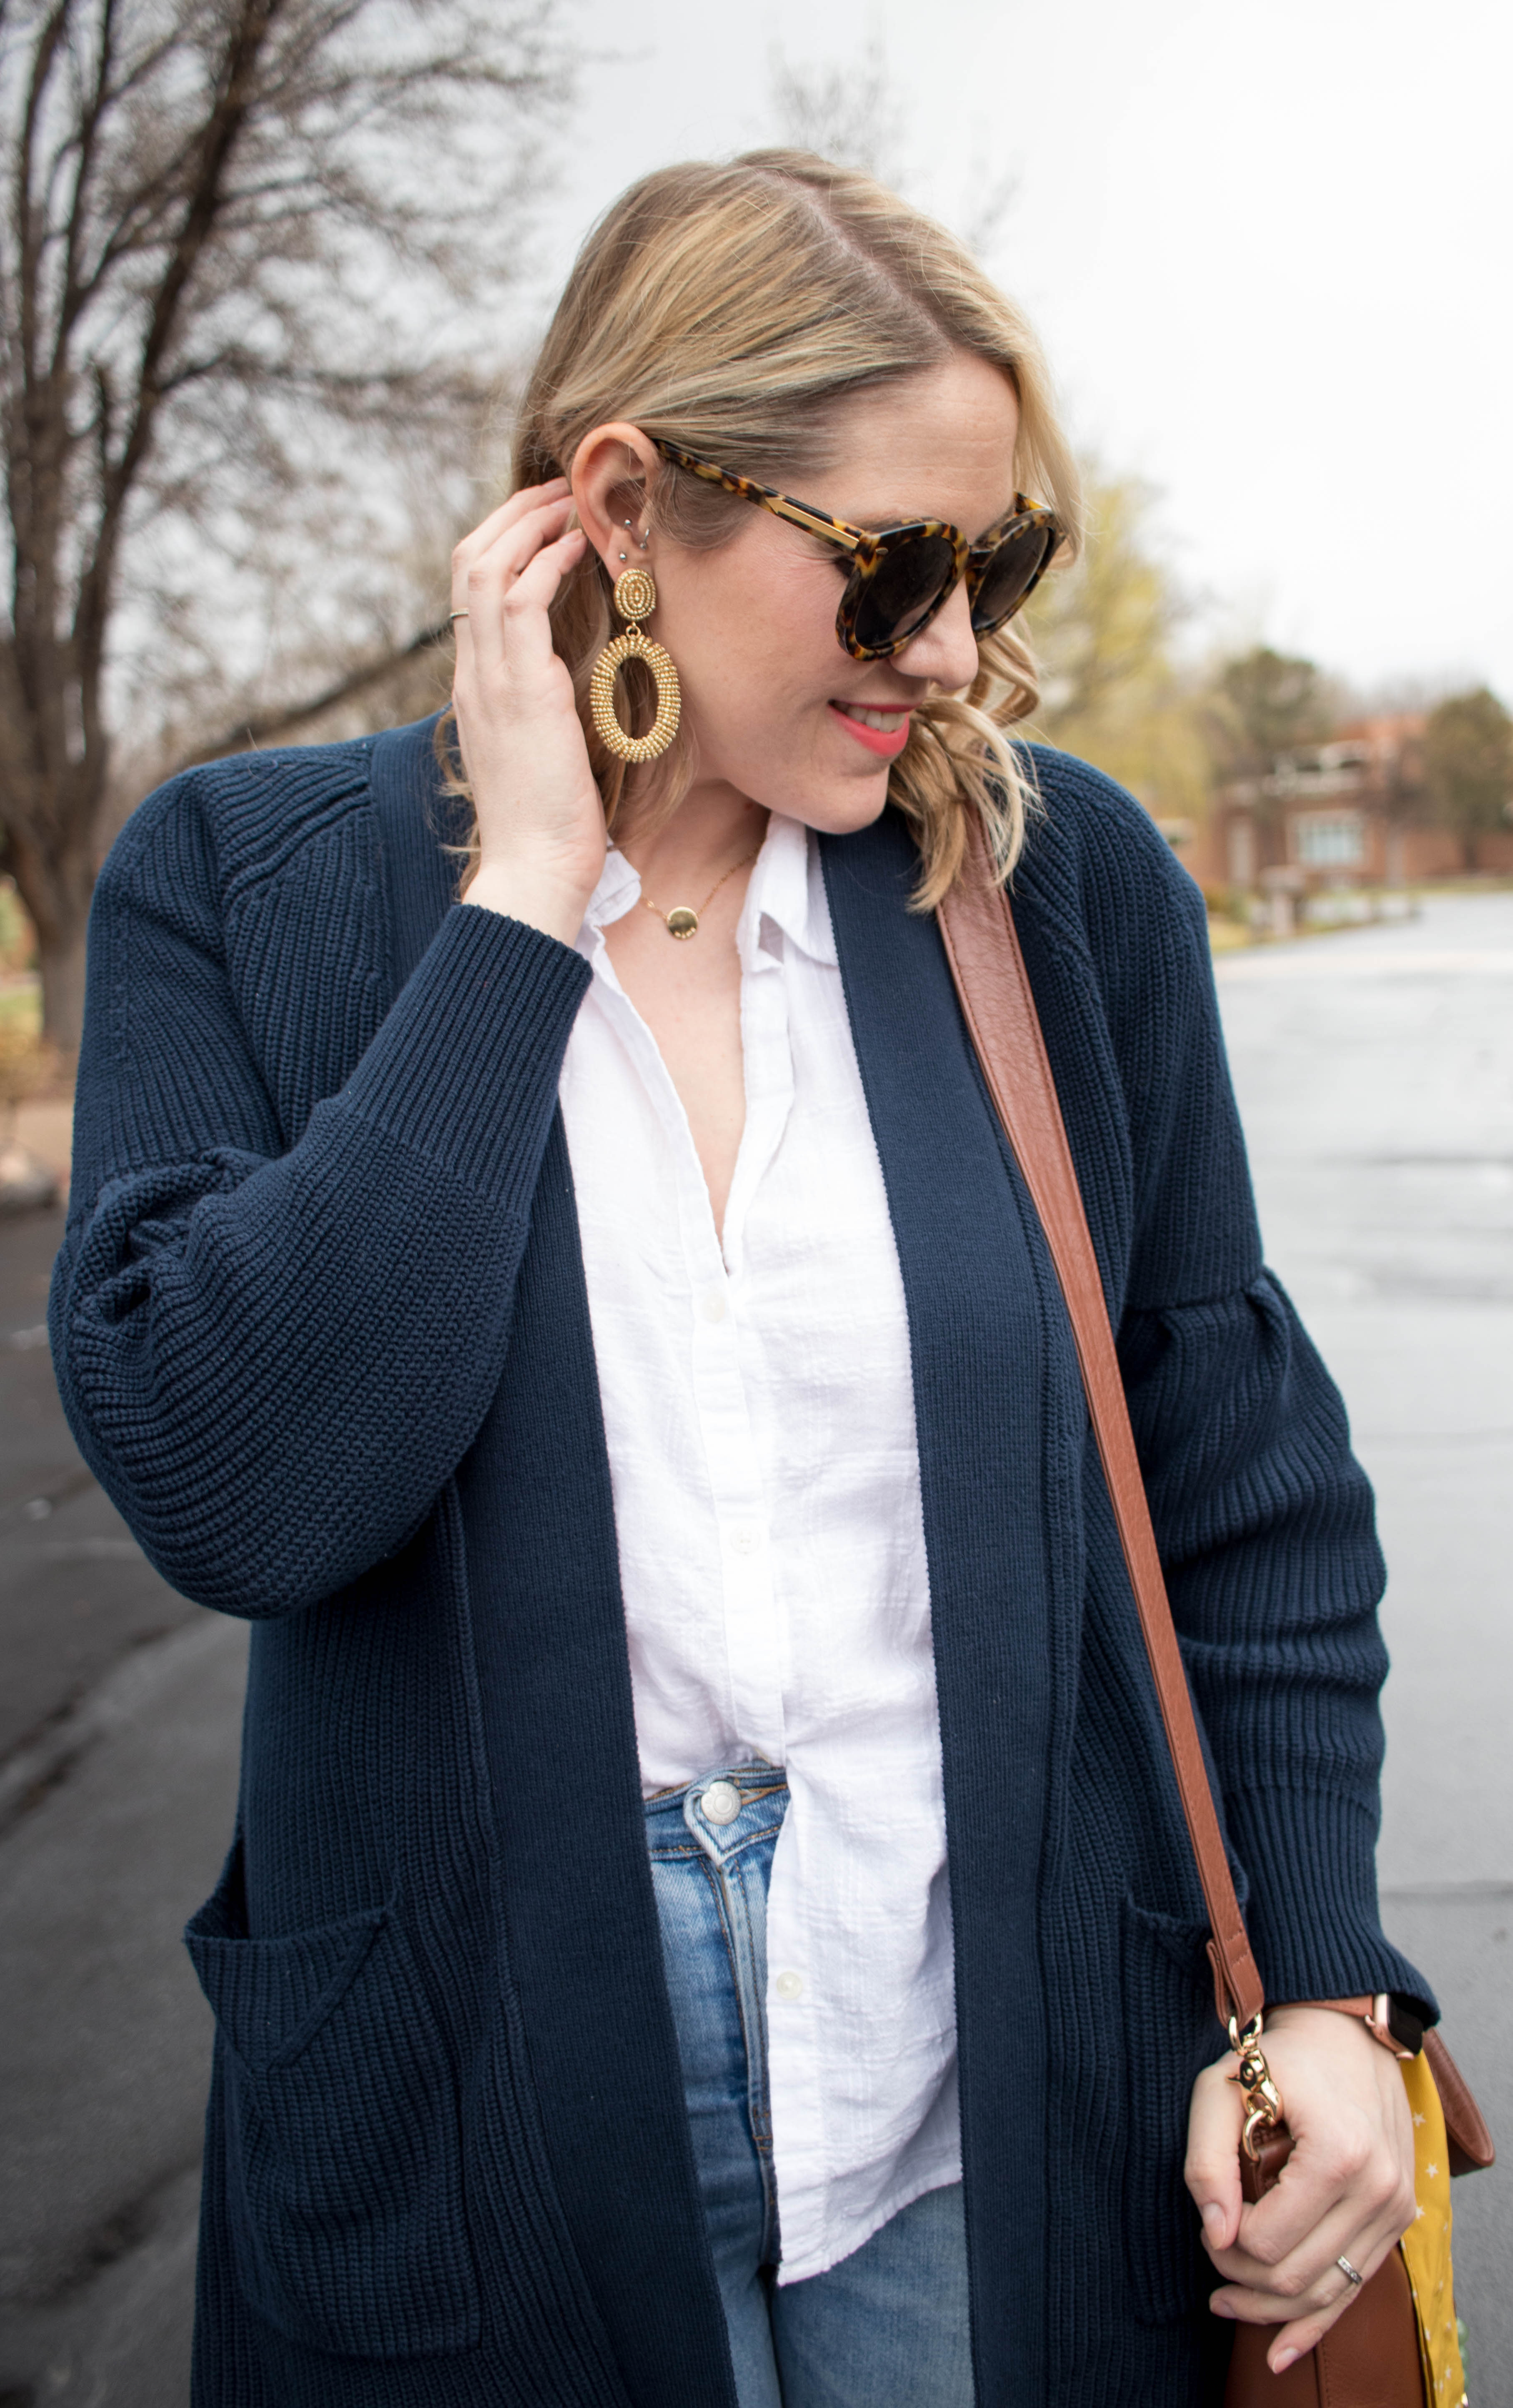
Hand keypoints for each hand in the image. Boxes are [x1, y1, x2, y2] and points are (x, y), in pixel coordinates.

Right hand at [449, 478, 603, 942]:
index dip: (503, 542)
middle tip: (557, 489)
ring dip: (529, 522)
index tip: (547, 520)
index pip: (470, 590)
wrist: (534, 871)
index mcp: (476, 686)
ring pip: (484, 566)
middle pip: (467, 561)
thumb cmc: (549, 825)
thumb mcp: (542, 752)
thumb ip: (545, 710)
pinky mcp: (520, 690)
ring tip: (570, 501)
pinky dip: (547, 562)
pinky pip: (519, 601)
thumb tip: (577, 684)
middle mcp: (474, 674)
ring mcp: (490, 679)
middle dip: (511, 514)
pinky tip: (580, 546)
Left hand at [1185, 2004, 1415, 2374]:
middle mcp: (1379, 2189)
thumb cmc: (1277, 2059)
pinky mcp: (1398, 2220)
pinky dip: (1317, 2324)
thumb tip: (1214, 2233)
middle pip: (1296, 2274)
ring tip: (1224, 2301)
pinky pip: (1356, 2289)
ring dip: (1271, 2308)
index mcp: (1339, 2154)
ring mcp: (1396, 2208)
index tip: (1206, 2220)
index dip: (1223, 2243)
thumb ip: (1205, 2160)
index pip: (1267, 2240)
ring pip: (1326, 2291)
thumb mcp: (1220, 2090)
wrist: (1345, 2035)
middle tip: (1210, 2254)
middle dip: (1242, 2279)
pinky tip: (1279, 2349)